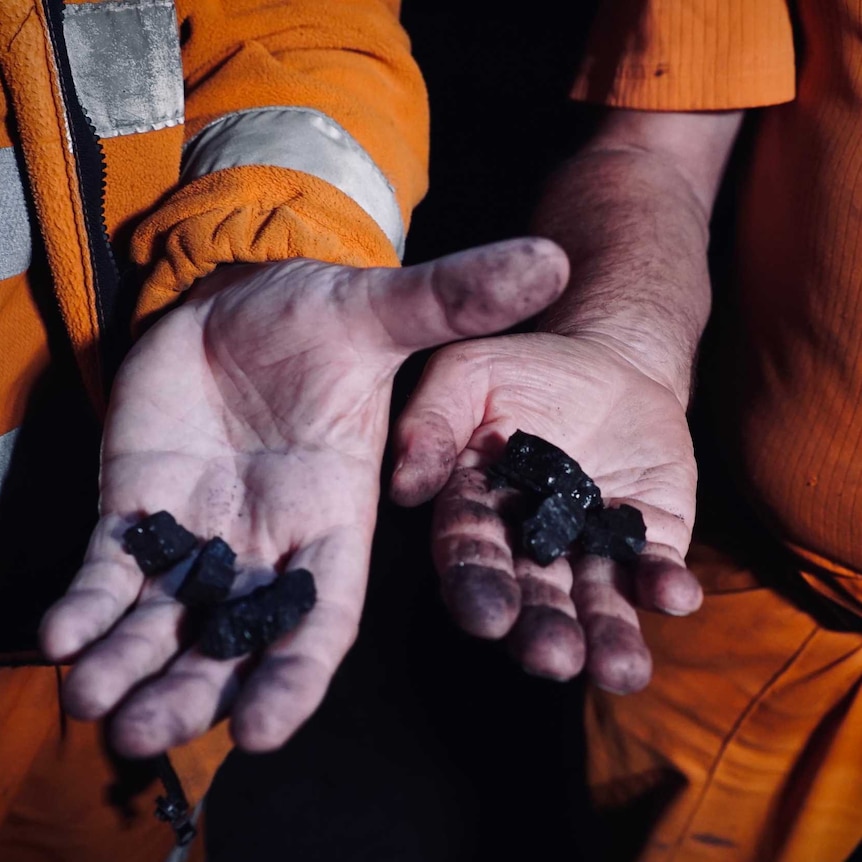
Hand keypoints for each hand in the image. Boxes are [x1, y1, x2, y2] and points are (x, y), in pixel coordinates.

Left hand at [39, 238, 567, 753]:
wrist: (240, 300)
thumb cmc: (316, 315)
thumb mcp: (378, 309)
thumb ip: (453, 299)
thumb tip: (548, 258)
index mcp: (332, 516)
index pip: (319, 616)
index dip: (294, 676)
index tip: (260, 730)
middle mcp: (267, 542)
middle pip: (235, 640)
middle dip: (193, 691)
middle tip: (144, 734)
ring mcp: (198, 531)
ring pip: (165, 621)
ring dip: (128, 667)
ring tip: (95, 700)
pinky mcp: (137, 509)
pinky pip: (108, 571)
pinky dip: (84, 608)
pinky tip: (57, 634)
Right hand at [390, 332, 702, 691]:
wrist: (609, 358)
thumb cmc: (526, 366)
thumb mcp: (467, 375)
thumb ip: (432, 422)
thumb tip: (403, 486)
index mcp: (479, 509)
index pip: (471, 552)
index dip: (476, 583)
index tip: (487, 616)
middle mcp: (533, 542)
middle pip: (535, 593)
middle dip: (543, 628)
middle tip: (553, 656)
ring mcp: (594, 545)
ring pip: (597, 599)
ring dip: (609, 636)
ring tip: (620, 668)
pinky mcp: (649, 537)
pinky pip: (657, 567)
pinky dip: (667, 585)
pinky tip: (676, 595)